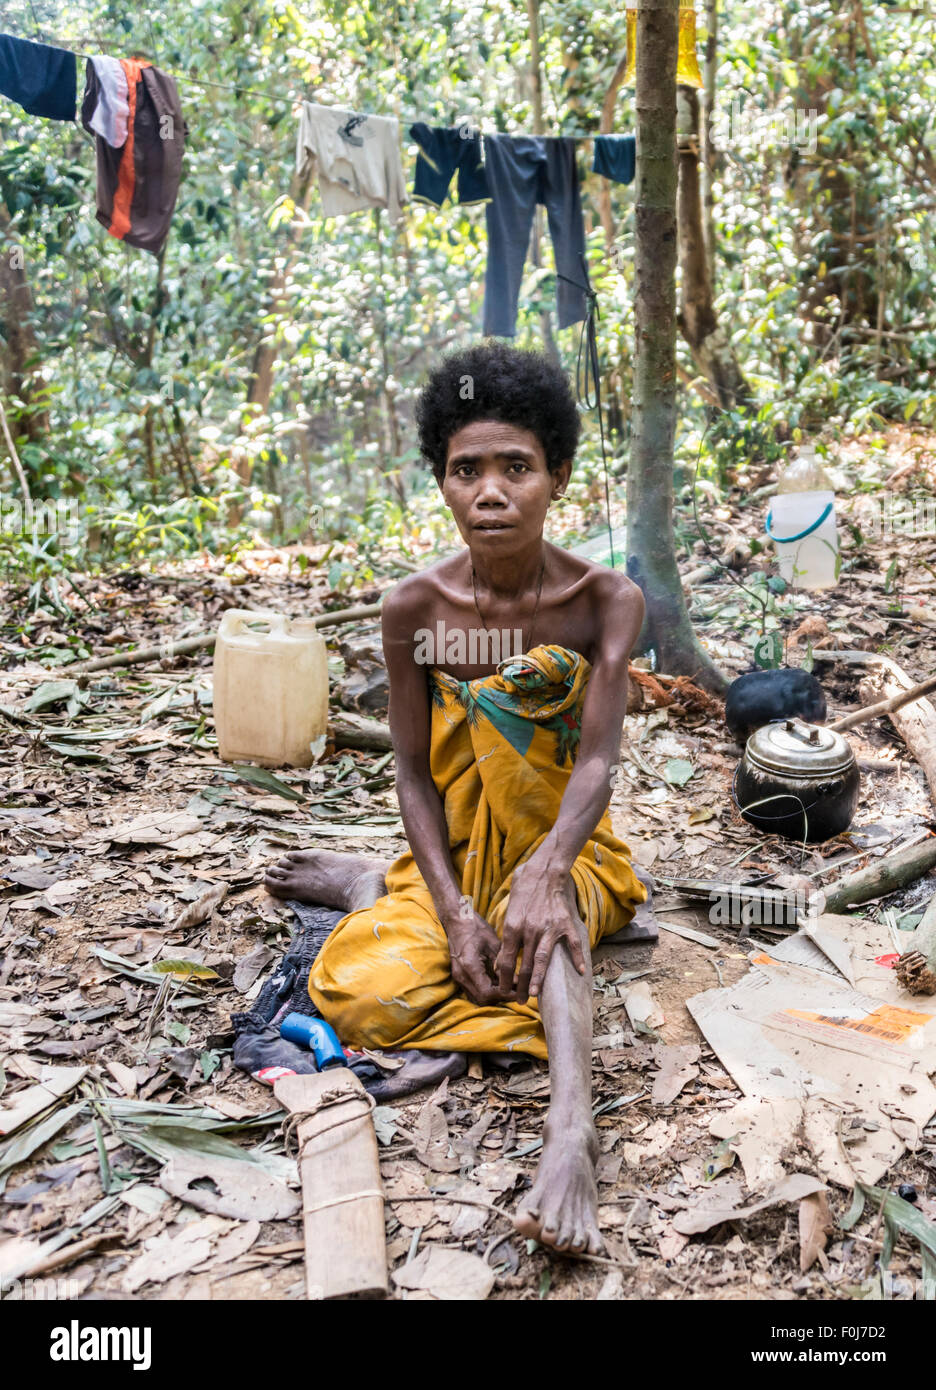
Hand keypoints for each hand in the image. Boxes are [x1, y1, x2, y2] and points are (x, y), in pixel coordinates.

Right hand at [443, 904, 509, 1004]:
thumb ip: (503, 964)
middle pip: (482, 999)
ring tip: (510, 988)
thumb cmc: (476, 928)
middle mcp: (461, 975)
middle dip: (500, 997)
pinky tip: (498, 983)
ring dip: (493, 996)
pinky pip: (473, 991)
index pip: (487, 992)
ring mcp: (458, 976)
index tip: (518, 991)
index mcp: (469, 966)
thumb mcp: (493, 943)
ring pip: (477, 997)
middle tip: (517, 991)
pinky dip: (486, 991)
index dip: (504, 995)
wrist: (456, 920)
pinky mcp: (459, 975)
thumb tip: (516, 982)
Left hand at [496, 864, 587, 1002]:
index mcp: (513, 927)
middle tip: (520, 1001)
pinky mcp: (565, 924)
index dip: (504, 979)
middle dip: (520, 985)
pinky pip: (572, 944)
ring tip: (535, 994)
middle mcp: (529, 930)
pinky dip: (577, 958)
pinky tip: (581, 971)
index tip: (503, 991)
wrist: (544, 871)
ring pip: (542, 959)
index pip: (507, 960)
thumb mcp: (510, 913)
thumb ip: (507, 938)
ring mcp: (548, 928)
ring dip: (538, 979)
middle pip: (523, 964)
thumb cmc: (524, 891)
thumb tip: (501, 963)